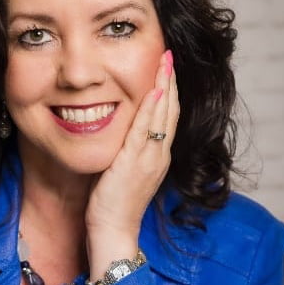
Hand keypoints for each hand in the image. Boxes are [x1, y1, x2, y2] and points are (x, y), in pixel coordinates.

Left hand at [85, 50, 178, 273]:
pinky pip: (146, 132)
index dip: (168, 91)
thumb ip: (126, 152)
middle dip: (170, 80)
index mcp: (157, 157)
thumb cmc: (113, 205)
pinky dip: (151, 110)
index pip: (167, 117)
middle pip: (170, 110)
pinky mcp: (135, 164)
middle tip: (168, 54)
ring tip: (165, 62)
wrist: (113, 231)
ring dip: (165, 86)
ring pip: (163, 116)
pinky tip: (153, 90)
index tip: (166, 68)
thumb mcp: (123, 171)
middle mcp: (159, 155)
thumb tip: (119, 134)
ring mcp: (150, 160)